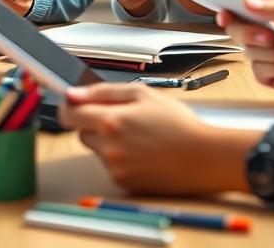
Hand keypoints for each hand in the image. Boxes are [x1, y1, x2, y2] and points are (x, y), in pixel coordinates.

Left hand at [60, 82, 256, 194]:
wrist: (203, 157)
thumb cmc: (178, 124)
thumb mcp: (144, 94)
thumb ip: (104, 92)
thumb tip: (74, 93)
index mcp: (111, 121)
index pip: (69, 115)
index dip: (70, 108)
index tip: (76, 105)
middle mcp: (109, 147)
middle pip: (82, 133)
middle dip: (96, 125)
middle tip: (124, 120)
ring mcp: (115, 168)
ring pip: (98, 150)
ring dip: (110, 143)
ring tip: (140, 138)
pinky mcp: (124, 183)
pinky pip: (112, 167)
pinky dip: (122, 160)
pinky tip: (144, 154)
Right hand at [217, 0, 273, 111]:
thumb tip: (249, 2)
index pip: (248, 1)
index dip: (233, 4)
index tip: (226, 11)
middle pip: (239, 28)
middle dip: (251, 34)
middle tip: (270, 38)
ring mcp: (273, 53)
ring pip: (248, 52)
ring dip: (271, 55)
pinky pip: (258, 72)